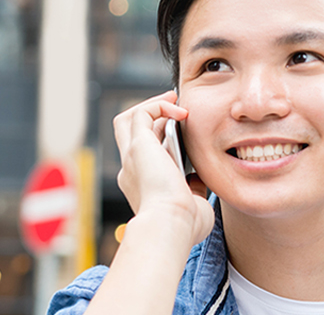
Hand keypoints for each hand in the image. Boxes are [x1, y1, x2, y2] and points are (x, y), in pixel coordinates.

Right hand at [113, 90, 213, 245]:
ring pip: (128, 119)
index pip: (144, 154)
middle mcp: (130, 169)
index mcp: (141, 185)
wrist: (172, 225)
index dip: (158, 138)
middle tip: (172, 106)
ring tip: (173, 99)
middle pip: (127, 132)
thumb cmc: (184, 225)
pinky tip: (180, 110)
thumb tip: (197, 180)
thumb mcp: (191, 205)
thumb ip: (192, 190)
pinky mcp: (139, 145)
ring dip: (151, 105)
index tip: (180, 132)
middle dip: (148, 115)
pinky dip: (160, 106)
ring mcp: (131, 157)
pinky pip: (143, 113)